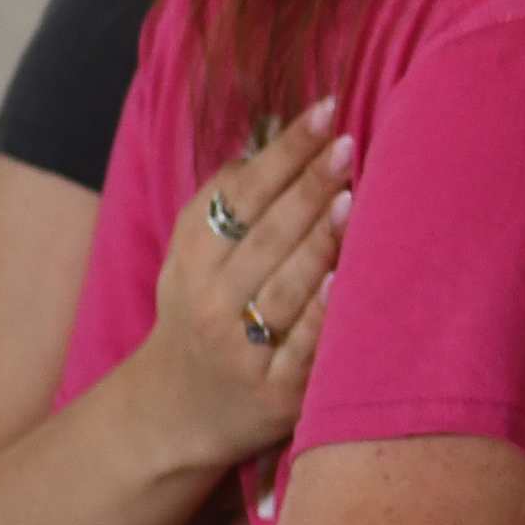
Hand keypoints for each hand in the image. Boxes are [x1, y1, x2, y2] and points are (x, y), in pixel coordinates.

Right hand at [125, 104, 349, 469]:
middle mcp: (212, 301)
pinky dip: (324, 318)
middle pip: (265, 236)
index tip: (325, 111)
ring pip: (284, 288)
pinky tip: (348, 282)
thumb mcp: (192, 257)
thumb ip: (227, 200)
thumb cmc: (200, 312)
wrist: (170, 413)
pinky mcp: (276, 392)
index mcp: (193, 258)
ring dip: (319, 243)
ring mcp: (243, 349)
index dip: (283, 152)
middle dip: (308, 187)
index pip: (239, 195)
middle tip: (347, 145)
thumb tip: (274, 134)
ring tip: (353, 199)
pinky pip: (303, 350)